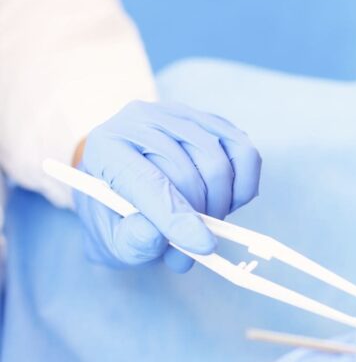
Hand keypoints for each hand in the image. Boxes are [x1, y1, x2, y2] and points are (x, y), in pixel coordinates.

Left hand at [74, 100, 260, 271]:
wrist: (129, 189)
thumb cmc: (120, 219)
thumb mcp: (115, 241)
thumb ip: (133, 241)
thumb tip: (158, 234)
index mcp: (105, 148)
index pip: (147, 181)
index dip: (176, 215)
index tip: (203, 245)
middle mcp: (140, 120)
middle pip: (187, 173)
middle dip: (199, 218)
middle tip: (192, 245)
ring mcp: (180, 115)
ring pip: (218, 164)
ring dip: (220, 205)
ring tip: (204, 222)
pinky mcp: (212, 120)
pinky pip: (245, 153)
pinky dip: (244, 186)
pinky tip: (226, 200)